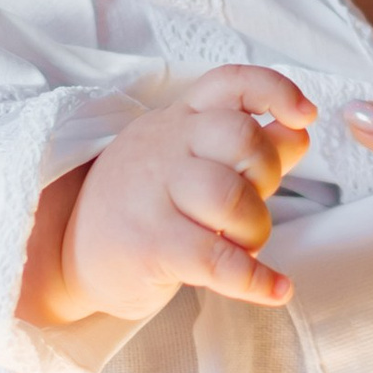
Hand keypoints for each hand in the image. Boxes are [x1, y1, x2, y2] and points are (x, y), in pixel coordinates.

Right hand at [20, 67, 311, 325]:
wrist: (69, 253)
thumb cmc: (145, 205)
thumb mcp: (189, 162)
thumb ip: (248, 146)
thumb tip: (299, 130)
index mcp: (178, 120)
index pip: (229, 83)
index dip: (274, 91)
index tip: (304, 115)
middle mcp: (164, 145)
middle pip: (241, 139)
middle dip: (267, 177)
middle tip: (251, 208)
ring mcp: (152, 193)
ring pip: (231, 198)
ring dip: (256, 230)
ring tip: (244, 247)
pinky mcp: (148, 244)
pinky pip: (217, 260)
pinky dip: (256, 279)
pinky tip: (276, 289)